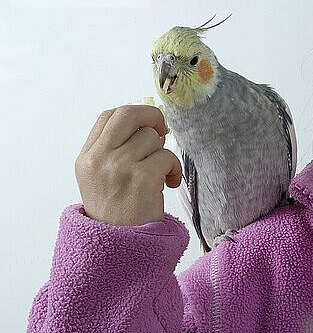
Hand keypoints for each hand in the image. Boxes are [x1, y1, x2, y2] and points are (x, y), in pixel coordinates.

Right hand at [75, 105, 181, 225]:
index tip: (147, 126)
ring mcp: (120, 167)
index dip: (134, 115)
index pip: (109, 116)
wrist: (117, 250)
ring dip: (164, 154)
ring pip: (152, 137)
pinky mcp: (142, 178)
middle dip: (152, 117)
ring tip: (161, 174)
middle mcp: (99, 159)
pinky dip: (174, 169)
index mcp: (87, 157)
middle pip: (129, 114)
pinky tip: (169, 184)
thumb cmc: (116, 215)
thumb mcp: (100, 179)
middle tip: (163, 131)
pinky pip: (167, 157)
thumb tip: (148, 127)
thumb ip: (115, 151)